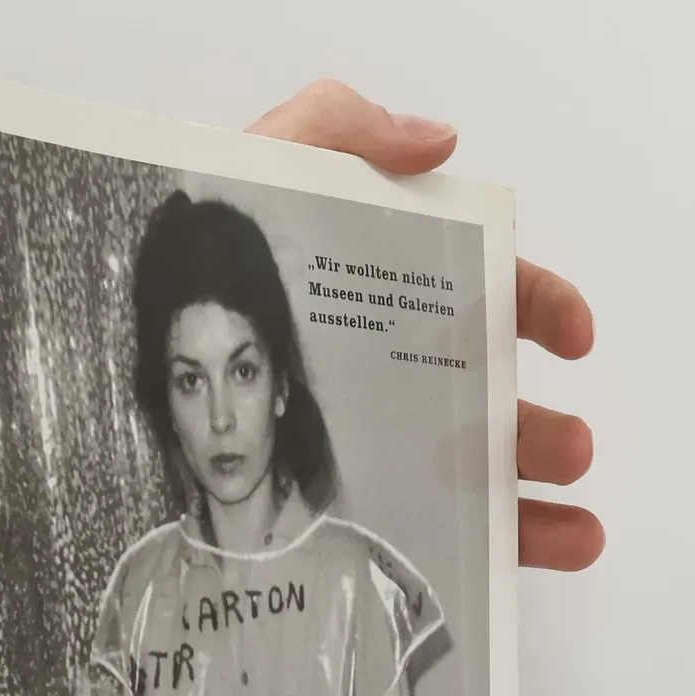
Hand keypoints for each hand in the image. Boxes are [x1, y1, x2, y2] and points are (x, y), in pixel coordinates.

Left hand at [248, 80, 601, 573]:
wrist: (120, 341)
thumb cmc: (200, 252)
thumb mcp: (262, 163)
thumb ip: (337, 127)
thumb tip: (439, 141)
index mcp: (391, 291)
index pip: (487, 293)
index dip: (539, 306)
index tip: (570, 337)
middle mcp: (393, 369)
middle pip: (488, 399)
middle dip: (538, 427)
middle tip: (568, 449)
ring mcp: (369, 441)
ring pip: (473, 477)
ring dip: (534, 505)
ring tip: (574, 531)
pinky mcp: (334, 501)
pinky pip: (420, 535)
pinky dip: (485, 555)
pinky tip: (524, 569)